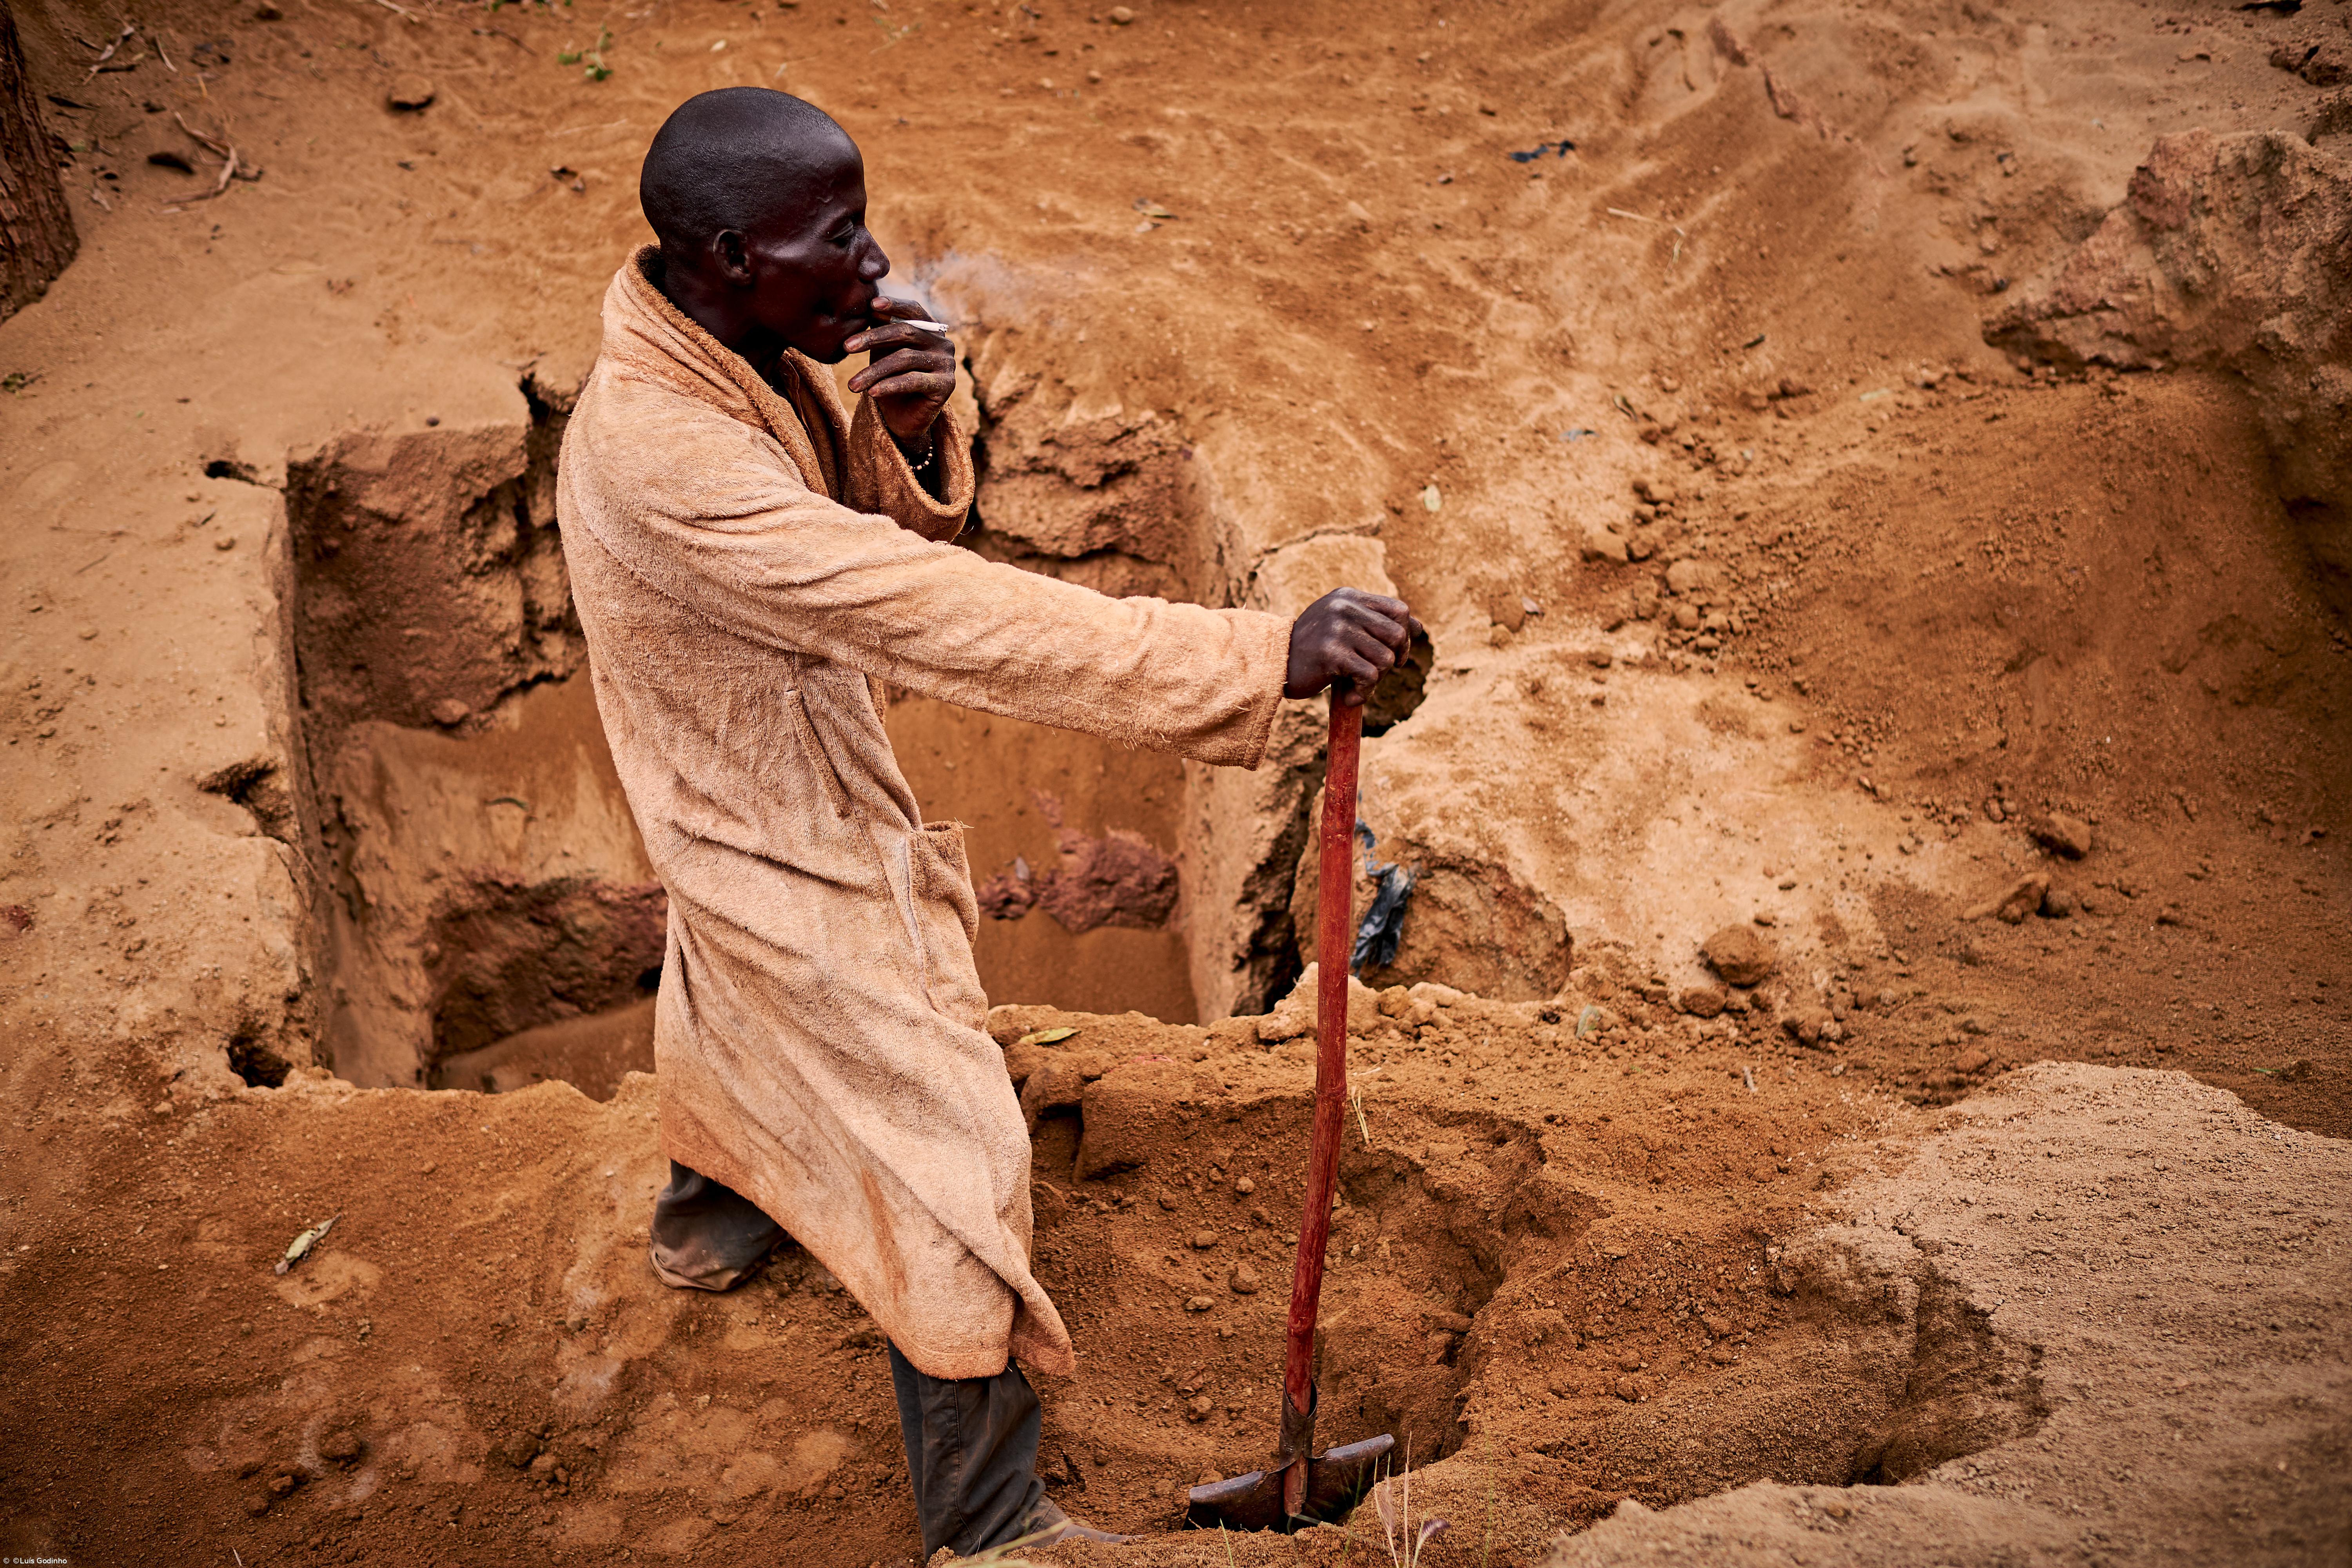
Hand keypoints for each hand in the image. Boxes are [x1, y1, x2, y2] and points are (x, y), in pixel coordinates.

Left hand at [845, 299, 955, 448]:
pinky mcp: (946, 385)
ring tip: (852, 385)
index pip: (913, 310)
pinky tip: (872, 393)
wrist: (905, 419)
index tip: (871, 305)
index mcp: (929, 329)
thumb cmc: (891, 379)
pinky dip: (890, 386)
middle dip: (873, 338)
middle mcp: (943, 343)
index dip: (894, 305)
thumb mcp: (884, 350)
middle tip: (847, 347)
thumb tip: (867, 304)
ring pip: (905, 358)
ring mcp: (947, 363)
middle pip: (906, 332)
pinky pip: (914, 380)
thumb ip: (881, 328)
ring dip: (874, 371)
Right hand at [1284, 588, 1421, 704]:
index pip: (1399, 610)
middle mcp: (1344, 607)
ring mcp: (1338, 629)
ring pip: (1386, 659)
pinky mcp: (1332, 653)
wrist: (1272, 665)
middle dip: (1395, 659)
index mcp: (1348, 597)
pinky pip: (1369, 676)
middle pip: (1397, 635)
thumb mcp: (1342, 625)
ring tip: (1357, 684)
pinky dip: (1364, 692)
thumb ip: (1375, 622)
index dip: (1406, 634)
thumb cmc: (1311, 649)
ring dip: (1377, 680)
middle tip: (1376, 673)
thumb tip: (1419, 628)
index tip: (1398, 652)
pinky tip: (1349, 696)